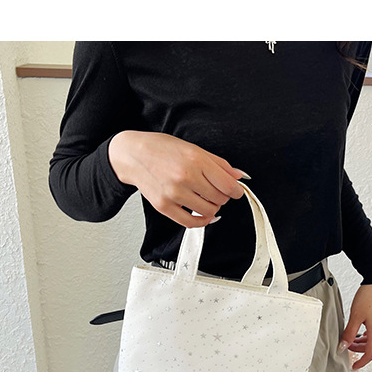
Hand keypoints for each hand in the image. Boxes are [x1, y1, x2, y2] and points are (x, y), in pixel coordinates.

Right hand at [108, 130, 247, 227]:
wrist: (133, 155)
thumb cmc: (161, 149)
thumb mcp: (194, 148)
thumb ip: (219, 164)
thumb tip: (238, 176)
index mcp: (195, 160)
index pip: (227, 184)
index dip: (237, 191)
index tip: (237, 192)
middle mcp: (185, 177)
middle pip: (220, 199)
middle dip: (223, 197)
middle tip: (216, 191)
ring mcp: (174, 193)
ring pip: (208, 211)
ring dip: (212, 207)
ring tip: (206, 199)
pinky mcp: (164, 206)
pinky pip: (190, 222)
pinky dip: (201, 221)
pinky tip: (203, 215)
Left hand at [337, 283, 371, 369]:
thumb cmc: (370, 294)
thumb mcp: (355, 315)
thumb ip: (349, 333)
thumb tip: (343, 346)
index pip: (370, 354)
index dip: (361, 362)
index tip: (354, 366)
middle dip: (359, 350)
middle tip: (347, 346)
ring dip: (363, 342)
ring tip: (352, 337)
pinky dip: (368, 334)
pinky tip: (361, 328)